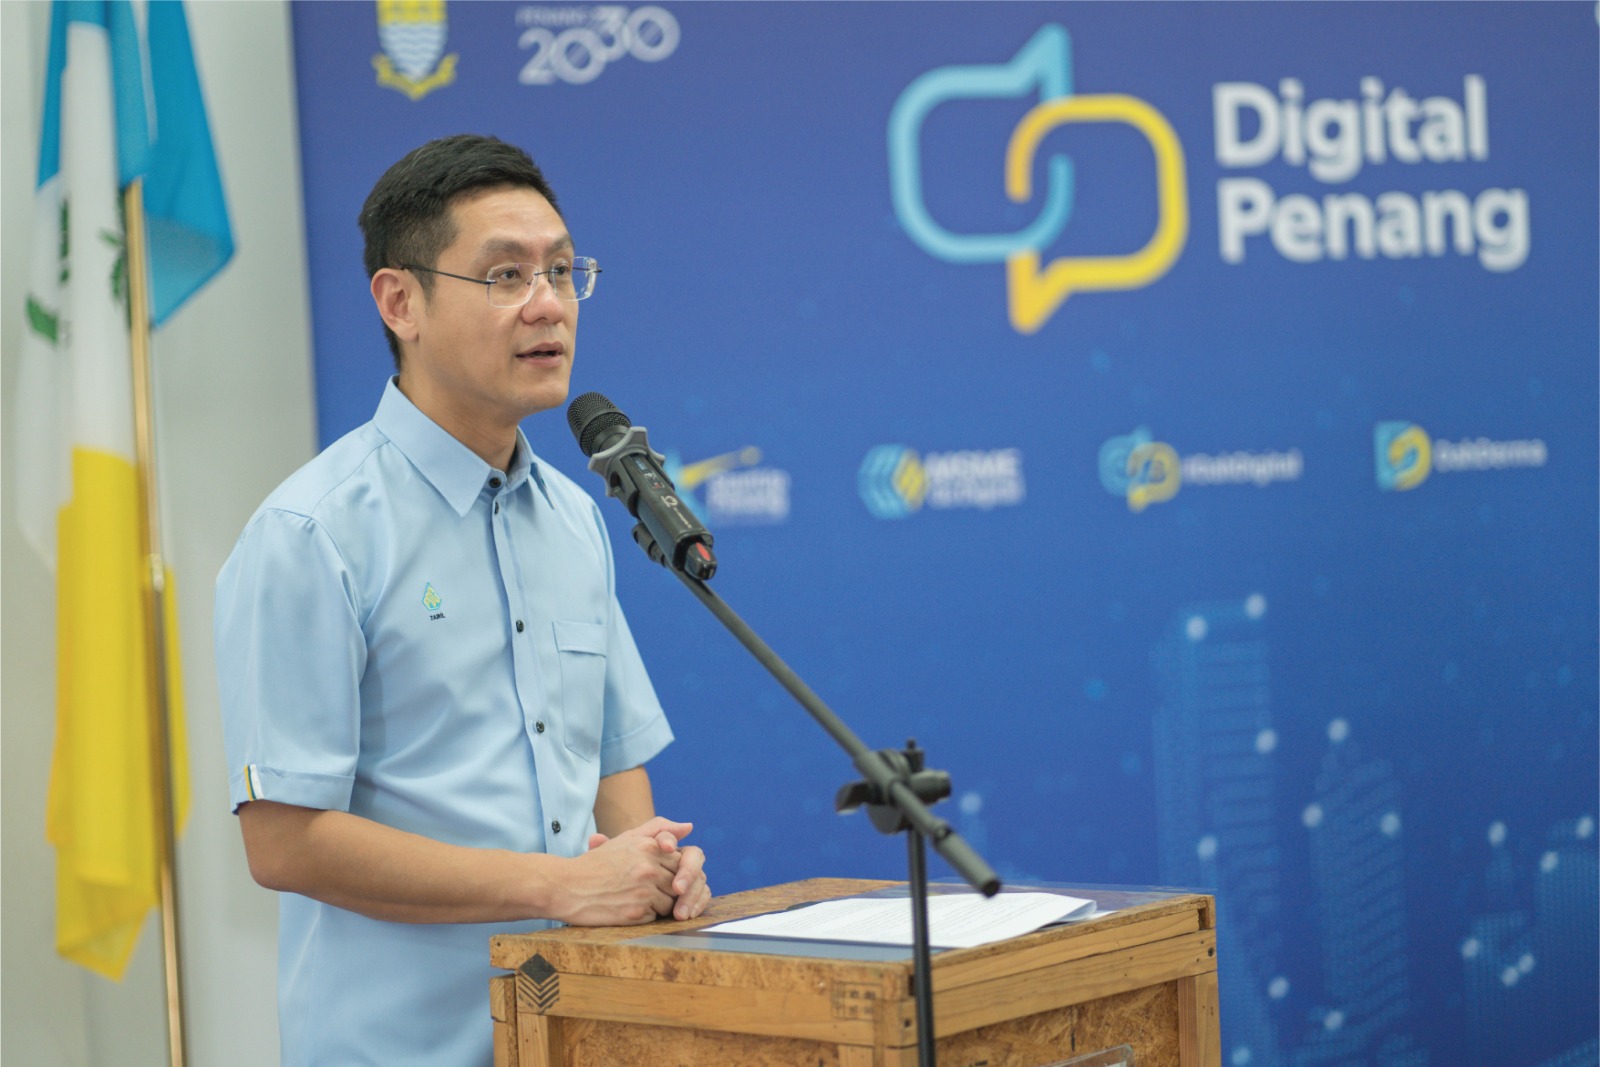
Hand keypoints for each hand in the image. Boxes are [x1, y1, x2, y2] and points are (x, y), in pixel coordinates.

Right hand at [558, 817, 687, 925]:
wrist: (567, 886)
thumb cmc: (597, 863)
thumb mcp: (627, 838)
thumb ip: (659, 829)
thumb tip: (689, 827)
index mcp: (649, 847)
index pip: (681, 862)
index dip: (670, 871)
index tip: (654, 874)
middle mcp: (649, 868)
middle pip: (679, 884)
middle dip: (667, 889)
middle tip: (643, 888)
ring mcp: (644, 891)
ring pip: (671, 904)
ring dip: (658, 905)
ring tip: (635, 898)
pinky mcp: (636, 913)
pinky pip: (656, 918)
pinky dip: (645, 916)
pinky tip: (628, 907)